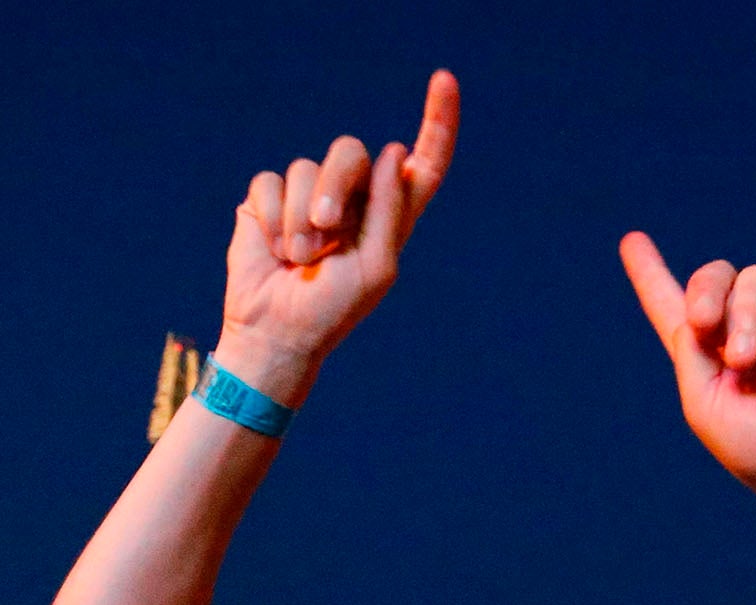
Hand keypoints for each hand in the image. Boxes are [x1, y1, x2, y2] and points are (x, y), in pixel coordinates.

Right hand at [215, 71, 459, 401]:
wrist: (278, 331)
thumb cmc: (334, 309)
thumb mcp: (376, 265)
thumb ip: (389, 210)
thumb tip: (393, 152)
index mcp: (393, 216)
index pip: (423, 164)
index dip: (437, 123)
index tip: (444, 80)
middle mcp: (354, 199)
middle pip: (350, 152)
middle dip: (335, 185)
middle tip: (325, 231)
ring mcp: (310, 196)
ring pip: (306, 167)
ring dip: (300, 219)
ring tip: (300, 258)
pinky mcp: (269, 200)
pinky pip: (269, 182)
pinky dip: (271, 219)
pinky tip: (274, 250)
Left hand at [619, 239, 755, 505]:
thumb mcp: (703, 401)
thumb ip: (691, 347)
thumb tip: (710, 305)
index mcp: (705, 353)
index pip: (672, 303)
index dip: (650, 272)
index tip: (631, 241)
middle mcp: (744, 332)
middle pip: (716, 275)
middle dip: (707, 291)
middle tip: (705, 326)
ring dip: (745, 317)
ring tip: (748, 365)